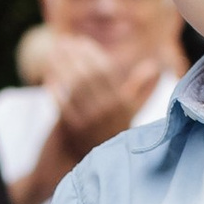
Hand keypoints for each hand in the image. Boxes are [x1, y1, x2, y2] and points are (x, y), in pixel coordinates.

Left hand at [46, 30, 145, 149]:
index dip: (91, 52)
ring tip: (52, 53)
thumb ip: (142, 87)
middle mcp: (108, 110)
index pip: (105, 69)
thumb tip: (154, 65)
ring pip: (73, 87)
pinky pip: (61, 104)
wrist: (105, 162)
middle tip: (61, 42)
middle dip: (73, 55)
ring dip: (61, 67)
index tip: (79, 40)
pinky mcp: (74, 130)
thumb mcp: (132, 110)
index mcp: (122, 101)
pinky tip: (48, 77)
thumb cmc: (117, 129)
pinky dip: (54, 89)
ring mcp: (90, 120)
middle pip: (87, 74)